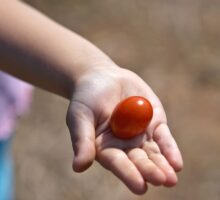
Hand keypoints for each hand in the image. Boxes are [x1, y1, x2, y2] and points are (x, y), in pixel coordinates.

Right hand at [66, 66, 182, 193]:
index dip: (129, 174)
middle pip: (139, 160)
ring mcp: (141, 134)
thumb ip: (82, 140)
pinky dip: (170, 148)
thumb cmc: (86, 98)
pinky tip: (176, 162)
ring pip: (154, 152)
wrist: (101, 77)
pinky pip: (163, 137)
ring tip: (172, 177)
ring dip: (163, 164)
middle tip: (162, 180)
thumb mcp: (80, 116)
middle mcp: (125, 145)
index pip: (118, 163)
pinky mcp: (154, 122)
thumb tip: (78, 168)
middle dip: (150, 170)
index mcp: (106, 148)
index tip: (140, 187)